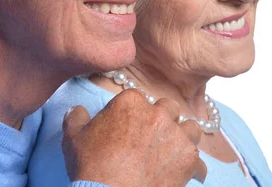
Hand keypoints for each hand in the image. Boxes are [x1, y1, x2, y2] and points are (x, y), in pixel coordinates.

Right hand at [62, 89, 206, 186]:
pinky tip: (183, 172)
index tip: (128, 128)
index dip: (133, 114)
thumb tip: (76, 110)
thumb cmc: (91, 168)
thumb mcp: (73, 139)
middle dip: (161, 121)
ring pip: (189, 127)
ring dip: (182, 138)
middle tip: (150, 140)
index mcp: (131, 102)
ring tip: (171, 152)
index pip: (138, 99)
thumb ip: (76, 118)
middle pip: (167, 109)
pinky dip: (191, 166)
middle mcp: (158, 112)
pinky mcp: (189, 157)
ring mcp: (176, 134)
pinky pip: (198, 158)